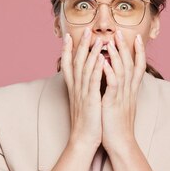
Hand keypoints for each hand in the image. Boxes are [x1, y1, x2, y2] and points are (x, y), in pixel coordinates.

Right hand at [61, 28, 104, 148]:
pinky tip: (101, 56)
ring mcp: (82, 93)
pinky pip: (93, 80)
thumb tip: (87, 81)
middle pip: (76, 62)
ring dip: (90, 51)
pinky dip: (96, 67)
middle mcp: (76, 88)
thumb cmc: (86, 123)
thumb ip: (84, 90)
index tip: (68, 36)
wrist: (83, 141)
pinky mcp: (90, 100)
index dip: (68, 50)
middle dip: (80, 44)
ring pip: (85, 67)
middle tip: (85, 29)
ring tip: (96, 37)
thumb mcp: (83, 103)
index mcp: (74, 89)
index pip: (69, 65)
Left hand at [100, 30, 145, 151]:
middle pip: (130, 64)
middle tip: (120, 32)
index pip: (138, 67)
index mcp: (130, 90)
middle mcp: (128, 91)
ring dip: (117, 55)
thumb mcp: (122, 104)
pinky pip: (112, 84)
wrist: (121, 143)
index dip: (139, 52)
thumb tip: (117, 79)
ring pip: (122, 71)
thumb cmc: (117, 125)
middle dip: (126, 47)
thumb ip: (121, 90)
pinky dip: (108, 72)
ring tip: (111, 40)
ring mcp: (122, 96)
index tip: (137, 37)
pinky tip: (103, 62)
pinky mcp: (114, 103)